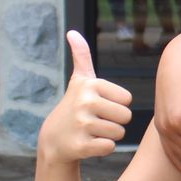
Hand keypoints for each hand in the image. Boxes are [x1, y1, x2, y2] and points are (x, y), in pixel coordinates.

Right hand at [38, 31, 134, 163]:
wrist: (54, 139)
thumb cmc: (74, 106)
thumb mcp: (79, 80)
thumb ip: (81, 56)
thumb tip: (72, 32)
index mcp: (90, 85)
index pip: (127, 99)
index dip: (116, 105)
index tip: (99, 106)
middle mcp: (84, 102)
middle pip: (125, 117)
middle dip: (115, 122)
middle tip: (96, 121)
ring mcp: (81, 125)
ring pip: (119, 133)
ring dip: (109, 136)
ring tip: (91, 132)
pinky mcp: (80, 146)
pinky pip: (109, 147)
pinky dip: (102, 148)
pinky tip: (88, 143)